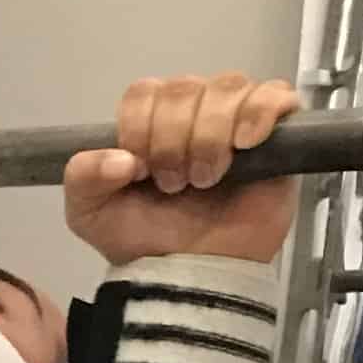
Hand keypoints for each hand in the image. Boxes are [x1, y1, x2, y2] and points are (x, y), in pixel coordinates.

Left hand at [64, 74, 301, 266]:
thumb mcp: (89, 214)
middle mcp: (193, 109)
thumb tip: (121, 159)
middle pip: (184, 88)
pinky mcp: (279, 133)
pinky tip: (246, 143)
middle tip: (175, 184)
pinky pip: (277, 96)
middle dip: (173, 140)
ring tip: (206, 179)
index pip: (144, 92)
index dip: (140, 128)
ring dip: (210, 135)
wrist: (191, 274)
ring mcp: (237, 118)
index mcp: (150, 119)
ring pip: (227, 87)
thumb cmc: (144, 239)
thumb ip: (83, 177)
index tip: (140, 172)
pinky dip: (260, 112)